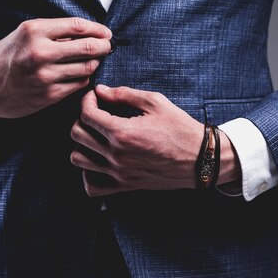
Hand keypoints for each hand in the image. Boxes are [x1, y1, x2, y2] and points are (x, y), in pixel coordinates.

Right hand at [0, 17, 111, 118]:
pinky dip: (84, 78)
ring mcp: (45, 75)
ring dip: (95, 63)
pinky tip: (80, 74)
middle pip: (88, 48)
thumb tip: (89, 33)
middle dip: (104, 47)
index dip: (98, 30)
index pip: (78, 27)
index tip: (106, 33)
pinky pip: (79, 84)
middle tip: (108, 46)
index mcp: (35, 31)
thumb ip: (54, 32)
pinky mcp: (49, 95)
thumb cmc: (6, 56)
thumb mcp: (25, 34)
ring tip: (93, 60)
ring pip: (87, 68)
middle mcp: (40, 52)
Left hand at [70, 85, 240, 196]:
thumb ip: (124, 94)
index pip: (86, 114)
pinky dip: (89, 173)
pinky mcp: (124, 186)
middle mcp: (116, 155)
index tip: (97, 97)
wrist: (200, 159)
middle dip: (83, 118)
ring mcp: (118, 173)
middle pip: (77, 134)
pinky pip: (91, 186)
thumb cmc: (180, 128)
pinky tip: (100, 160)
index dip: (87, 100)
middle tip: (98, 113)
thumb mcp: (155, 102)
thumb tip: (100, 90)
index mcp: (122, 132)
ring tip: (97, 136)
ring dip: (83, 144)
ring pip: (77, 159)